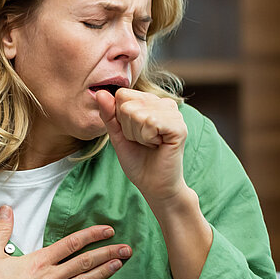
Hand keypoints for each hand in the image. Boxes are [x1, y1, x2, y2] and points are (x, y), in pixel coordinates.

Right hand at [0, 206, 130, 278]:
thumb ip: (3, 229)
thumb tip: (6, 208)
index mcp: (40, 261)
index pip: (72, 244)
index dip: (92, 235)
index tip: (108, 230)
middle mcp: (51, 277)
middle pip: (84, 262)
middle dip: (107, 253)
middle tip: (127, 248)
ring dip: (104, 274)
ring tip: (120, 265)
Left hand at [95, 88, 189, 203]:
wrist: (154, 186)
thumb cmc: (138, 161)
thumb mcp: (118, 135)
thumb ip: (109, 114)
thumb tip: (100, 92)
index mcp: (152, 102)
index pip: (122, 95)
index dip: (120, 118)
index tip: (133, 134)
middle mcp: (165, 104)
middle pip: (128, 105)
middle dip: (129, 128)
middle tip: (143, 142)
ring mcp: (174, 114)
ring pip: (138, 113)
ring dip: (138, 135)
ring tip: (151, 144)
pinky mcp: (179, 127)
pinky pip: (151, 122)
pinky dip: (148, 138)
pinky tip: (158, 145)